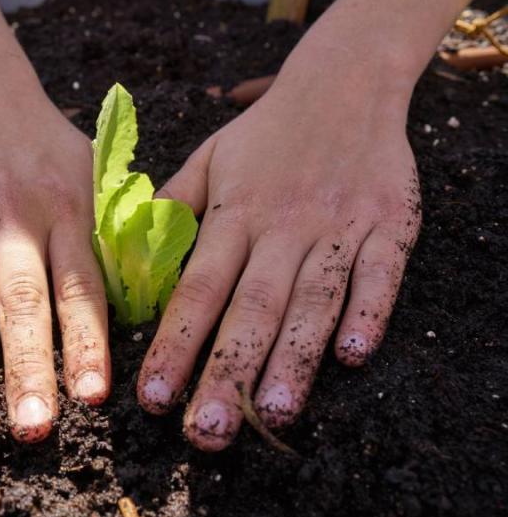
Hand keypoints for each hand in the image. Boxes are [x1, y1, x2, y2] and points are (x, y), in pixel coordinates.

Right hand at [0, 63, 108, 442]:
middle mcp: (18, 219)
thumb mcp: (96, 172)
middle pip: (24, 301)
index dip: (86, 342)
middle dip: (29, 368)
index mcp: (69, 212)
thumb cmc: (49, 145)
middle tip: (35, 428)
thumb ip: (116, 230)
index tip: (91, 397)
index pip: (81, 287)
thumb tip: (149, 294)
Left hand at [136, 72, 420, 450]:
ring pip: (313, 301)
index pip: (198, 288)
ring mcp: (338, 227)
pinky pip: (379, 274)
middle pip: (253, 307)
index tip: (153, 396)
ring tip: (273, 414)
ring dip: (293, 358)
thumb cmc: (266, 134)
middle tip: (206, 430)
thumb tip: (129, 257)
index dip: (174, 343)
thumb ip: (171, 208)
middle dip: (228, 372)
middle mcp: (283, 226)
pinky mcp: (387, 226)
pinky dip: (369, 313)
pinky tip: (352, 355)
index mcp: (235, 214)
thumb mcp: (208, 160)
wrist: (344, 86)